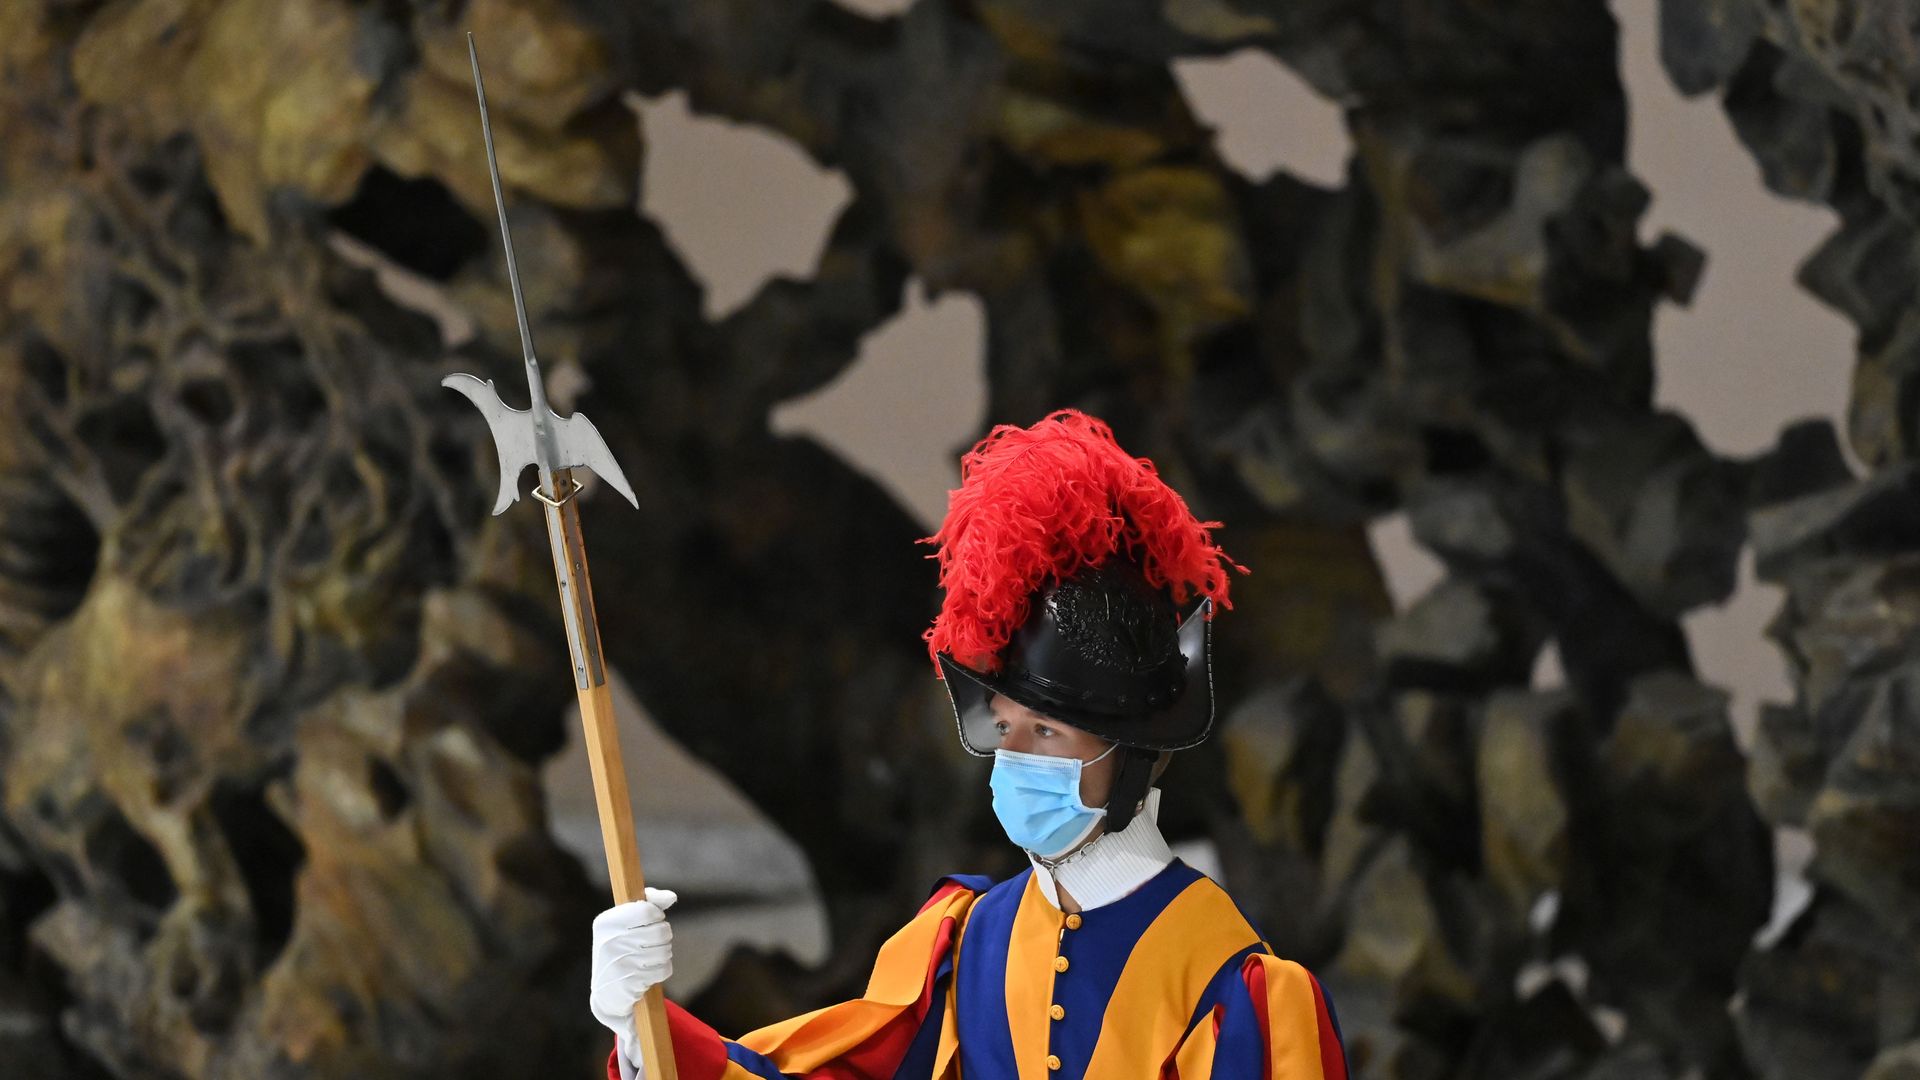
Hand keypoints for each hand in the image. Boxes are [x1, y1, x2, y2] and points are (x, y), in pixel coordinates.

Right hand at [590, 887, 677, 1070]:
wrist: (606, 992)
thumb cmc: (620, 948)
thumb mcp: (624, 923)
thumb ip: (648, 904)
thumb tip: (671, 897)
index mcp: (606, 922)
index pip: (647, 911)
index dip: (657, 916)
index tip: (652, 921)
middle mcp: (610, 942)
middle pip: (661, 931)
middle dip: (663, 937)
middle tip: (653, 942)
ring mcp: (620, 963)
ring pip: (665, 951)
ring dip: (663, 954)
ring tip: (650, 957)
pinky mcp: (631, 983)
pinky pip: (663, 970)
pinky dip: (662, 970)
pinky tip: (649, 971)